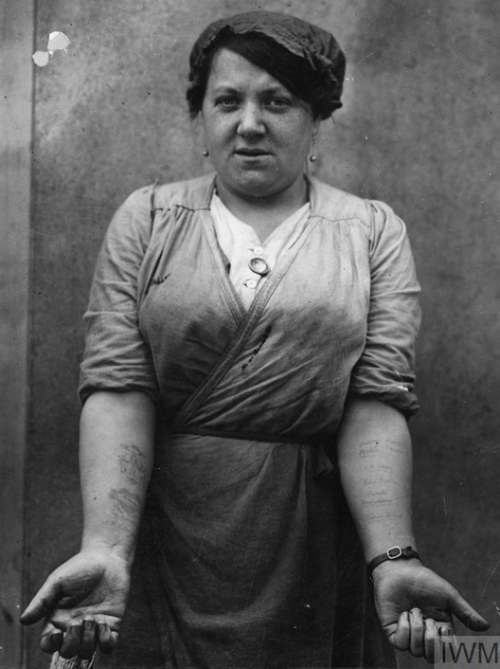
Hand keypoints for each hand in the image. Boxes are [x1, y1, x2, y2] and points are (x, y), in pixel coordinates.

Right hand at [20, 549, 130, 659]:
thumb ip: (42, 601)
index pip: (49, 644)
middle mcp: (74, 627)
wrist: (106, 558)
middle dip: (72, 642)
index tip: (58, 633)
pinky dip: (106, 641)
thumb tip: (23, 620)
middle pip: (68, 652)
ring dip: (89, 640)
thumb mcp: (57, 582)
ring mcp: (93, 628)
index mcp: (58, 619)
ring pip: (87, 652)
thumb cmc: (79, 568)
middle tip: (79, 621)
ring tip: (93, 618)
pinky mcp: (111, 625)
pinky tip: (104, 623)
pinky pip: (108, 646)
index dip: (51, 645)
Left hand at [372, 560, 488, 662]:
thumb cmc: (425, 581)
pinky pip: (400, 643)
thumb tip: (485, 626)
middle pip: (432, 657)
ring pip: (416, 651)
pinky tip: (404, 614)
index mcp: (441, 630)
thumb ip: (465, 612)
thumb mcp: (448, 596)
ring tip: (414, 611)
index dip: (446, 645)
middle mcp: (425, 636)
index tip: (443, 627)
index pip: (446, 652)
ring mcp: (409, 634)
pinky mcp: (393, 631)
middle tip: (428, 620)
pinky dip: (404, 628)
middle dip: (431, 640)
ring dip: (417, 629)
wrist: (401, 570)